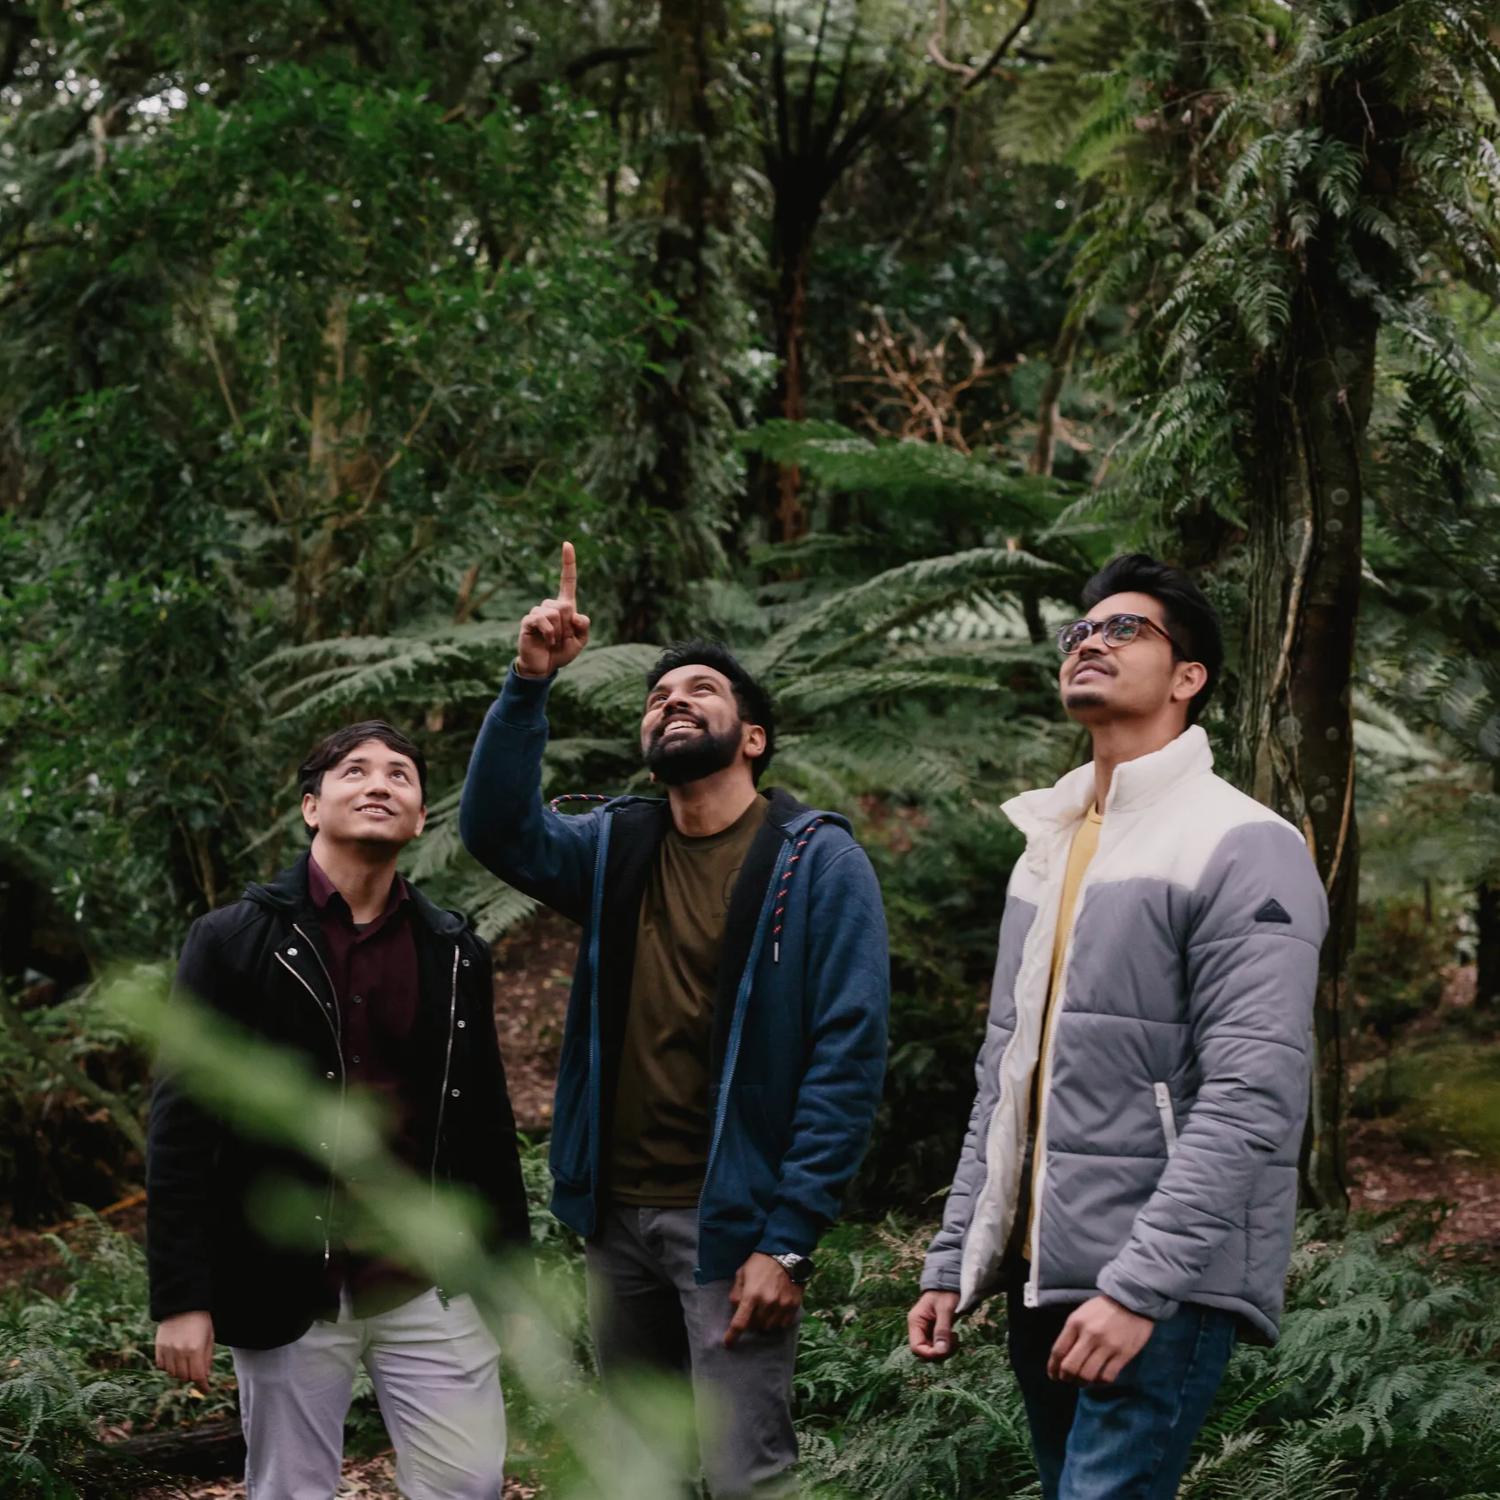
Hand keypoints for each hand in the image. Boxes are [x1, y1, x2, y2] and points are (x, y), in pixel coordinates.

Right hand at [155, 1310, 214, 1385]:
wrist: (182, 1304)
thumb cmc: (200, 1320)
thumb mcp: (209, 1337)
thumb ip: (207, 1358)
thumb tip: (204, 1377)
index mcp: (195, 1349)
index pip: (198, 1376)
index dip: (203, 1385)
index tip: (206, 1390)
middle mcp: (180, 1352)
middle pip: (185, 1377)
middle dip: (192, 1376)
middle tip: (197, 1369)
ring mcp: (168, 1350)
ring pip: (173, 1374)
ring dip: (180, 1372)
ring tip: (186, 1361)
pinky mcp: (159, 1348)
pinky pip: (162, 1366)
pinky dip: (168, 1367)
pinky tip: (175, 1359)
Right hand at [516, 541, 590, 678]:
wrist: (545, 667)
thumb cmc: (561, 652)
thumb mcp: (581, 640)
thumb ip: (584, 626)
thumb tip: (575, 614)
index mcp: (565, 606)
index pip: (567, 581)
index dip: (568, 563)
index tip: (567, 544)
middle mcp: (550, 605)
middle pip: (566, 606)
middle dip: (569, 627)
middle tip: (562, 639)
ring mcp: (538, 612)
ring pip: (555, 613)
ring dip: (560, 632)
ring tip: (554, 642)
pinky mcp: (528, 621)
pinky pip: (543, 620)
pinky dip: (550, 634)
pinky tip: (547, 641)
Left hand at [724, 1253, 803, 1346]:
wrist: (785, 1253)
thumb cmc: (760, 1263)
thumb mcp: (742, 1273)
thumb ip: (736, 1293)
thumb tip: (734, 1310)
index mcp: (751, 1295)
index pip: (740, 1323)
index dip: (732, 1336)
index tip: (728, 1343)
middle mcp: (767, 1303)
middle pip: (755, 1326)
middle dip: (750, 1322)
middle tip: (751, 1312)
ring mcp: (782, 1305)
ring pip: (769, 1327)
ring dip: (763, 1322)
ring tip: (764, 1310)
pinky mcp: (793, 1305)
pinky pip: (783, 1324)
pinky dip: (777, 1321)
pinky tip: (775, 1311)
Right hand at [907, 1289, 959, 1360]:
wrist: (951, 1282)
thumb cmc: (946, 1292)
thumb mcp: (945, 1309)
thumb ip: (942, 1329)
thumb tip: (941, 1351)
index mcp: (915, 1321)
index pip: (916, 1347)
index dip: (929, 1353)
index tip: (945, 1349)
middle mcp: (919, 1328)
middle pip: (924, 1352)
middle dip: (939, 1353)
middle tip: (954, 1342)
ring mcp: (927, 1331)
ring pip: (932, 1351)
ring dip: (945, 1351)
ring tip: (956, 1339)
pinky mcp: (935, 1331)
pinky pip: (939, 1346)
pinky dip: (948, 1346)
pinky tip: (955, 1337)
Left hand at [1047, 1295, 1153, 1384]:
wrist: (1132, 1299)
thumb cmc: (1103, 1308)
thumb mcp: (1081, 1314)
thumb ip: (1072, 1334)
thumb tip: (1064, 1358)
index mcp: (1075, 1323)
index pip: (1058, 1351)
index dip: (1053, 1367)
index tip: (1054, 1375)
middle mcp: (1089, 1335)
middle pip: (1070, 1367)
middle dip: (1066, 1378)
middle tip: (1068, 1380)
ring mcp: (1107, 1346)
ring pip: (1087, 1375)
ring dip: (1082, 1382)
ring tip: (1083, 1381)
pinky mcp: (1122, 1355)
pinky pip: (1107, 1377)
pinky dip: (1100, 1382)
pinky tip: (1099, 1378)